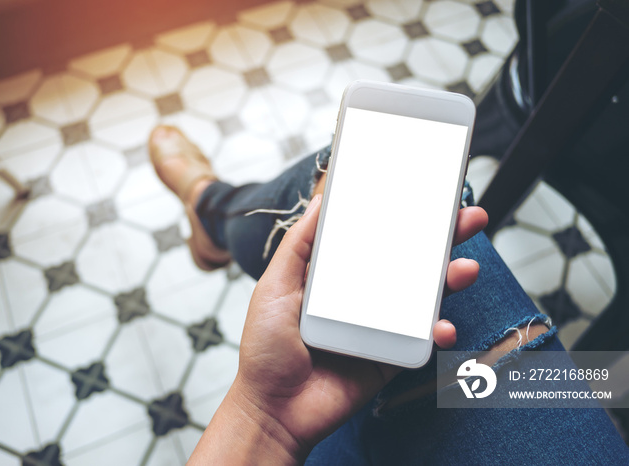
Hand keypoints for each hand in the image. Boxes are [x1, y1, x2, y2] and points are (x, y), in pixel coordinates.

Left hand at [190, 197, 487, 463]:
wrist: (273, 409)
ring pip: (424, 298)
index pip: (376, 240)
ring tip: (465, 268)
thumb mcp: (275, 286)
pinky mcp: (391, 357)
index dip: (402, 219)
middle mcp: (362, 297)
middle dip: (442, 240)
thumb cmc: (266, 349)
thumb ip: (298, 245)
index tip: (426, 197)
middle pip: (409, 262)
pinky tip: (442, 326)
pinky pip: (422, 340)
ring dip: (451, 280)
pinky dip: (439, 332)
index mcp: (337, 277)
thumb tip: (320, 202)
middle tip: (467, 218)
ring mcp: (380, 327)